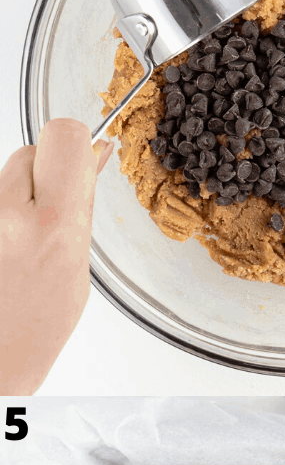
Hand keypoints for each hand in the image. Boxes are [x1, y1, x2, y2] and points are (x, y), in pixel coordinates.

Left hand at [0, 120, 108, 398]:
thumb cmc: (34, 328)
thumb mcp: (77, 266)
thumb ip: (81, 204)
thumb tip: (95, 153)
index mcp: (51, 225)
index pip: (64, 136)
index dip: (75, 142)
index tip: (81, 160)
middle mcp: (7, 215)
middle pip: (30, 151)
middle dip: (44, 172)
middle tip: (48, 214)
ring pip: (6, 174)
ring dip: (19, 195)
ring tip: (23, 241)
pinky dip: (4, 214)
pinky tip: (7, 248)